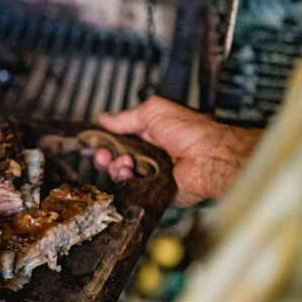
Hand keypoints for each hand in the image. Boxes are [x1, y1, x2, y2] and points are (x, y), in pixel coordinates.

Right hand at [93, 97, 261, 207]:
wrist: (210, 158)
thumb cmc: (192, 131)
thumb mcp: (154, 111)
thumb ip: (127, 117)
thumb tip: (106, 118)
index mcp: (152, 134)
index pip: (120, 137)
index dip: (104, 140)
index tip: (91, 142)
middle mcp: (152, 153)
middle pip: (116, 157)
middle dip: (105, 155)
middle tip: (103, 153)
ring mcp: (153, 173)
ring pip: (121, 173)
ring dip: (115, 166)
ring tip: (124, 162)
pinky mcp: (156, 190)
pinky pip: (132, 188)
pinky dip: (126, 180)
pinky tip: (130, 172)